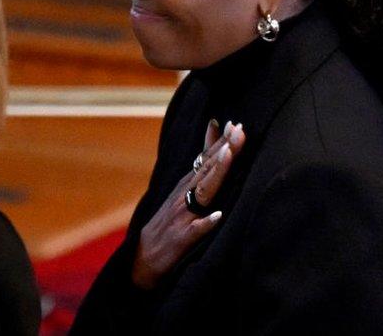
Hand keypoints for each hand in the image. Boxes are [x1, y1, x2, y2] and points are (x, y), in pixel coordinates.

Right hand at [131, 120, 244, 289]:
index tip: (235, 124)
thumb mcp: (181, 195)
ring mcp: (182, 216)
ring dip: (216, 174)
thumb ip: (199, 172)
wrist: (142, 258)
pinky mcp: (181, 239)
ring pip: (202, 192)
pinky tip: (218, 216)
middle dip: (224, 149)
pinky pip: (196, 230)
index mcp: (186, 186)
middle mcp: (183, 196)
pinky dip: (206, 222)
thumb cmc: (167, 224)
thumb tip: (215, 147)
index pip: (205, 160)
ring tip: (228, 156)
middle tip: (240, 130)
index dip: (220, 142)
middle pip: (207, 169)